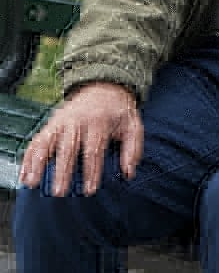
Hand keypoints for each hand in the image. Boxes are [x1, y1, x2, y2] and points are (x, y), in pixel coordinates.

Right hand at [19, 82, 141, 196]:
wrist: (105, 87)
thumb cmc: (118, 111)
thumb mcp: (133, 124)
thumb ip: (133, 148)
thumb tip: (128, 172)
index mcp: (99, 121)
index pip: (94, 149)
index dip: (92, 170)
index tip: (90, 189)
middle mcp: (78, 121)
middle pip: (69, 147)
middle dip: (63, 170)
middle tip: (60, 192)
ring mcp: (62, 121)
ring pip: (48, 142)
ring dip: (38, 163)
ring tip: (32, 182)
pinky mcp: (51, 123)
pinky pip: (37, 140)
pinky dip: (29, 157)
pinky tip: (25, 174)